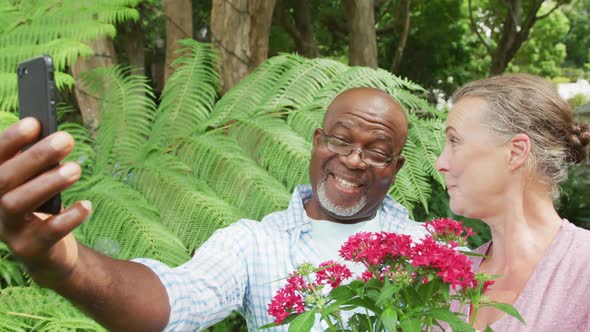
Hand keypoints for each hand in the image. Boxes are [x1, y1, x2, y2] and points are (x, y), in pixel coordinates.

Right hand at [0, 118, 90, 285]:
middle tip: (66, 139)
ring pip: (16, 203)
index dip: (9, 140)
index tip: (34, 122)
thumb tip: (54, 135)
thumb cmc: (42, 205)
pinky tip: (86, 205)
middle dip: (35, 156)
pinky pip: (47, 233)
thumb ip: (40, 162)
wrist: (47, 252)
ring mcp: (8, 230)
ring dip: (48, 183)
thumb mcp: (37, 181)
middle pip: (3, 178)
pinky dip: (68, 218)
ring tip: (76, 169)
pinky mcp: (30, 249)